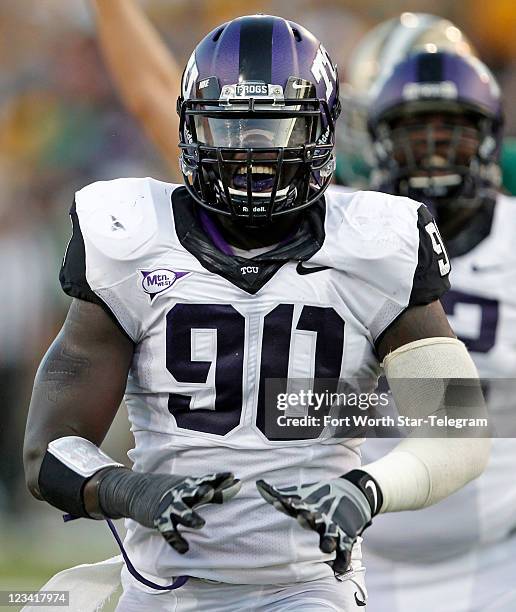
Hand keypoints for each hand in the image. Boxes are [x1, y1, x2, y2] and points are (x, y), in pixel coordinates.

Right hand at [96, 468, 239, 553]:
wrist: (136, 490)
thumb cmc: (171, 490)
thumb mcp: (189, 486)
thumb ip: (213, 489)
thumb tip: (237, 485)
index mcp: (189, 484)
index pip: (206, 480)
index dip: (219, 479)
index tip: (232, 476)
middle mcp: (180, 494)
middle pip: (193, 492)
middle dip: (201, 492)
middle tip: (209, 492)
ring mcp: (169, 507)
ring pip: (181, 512)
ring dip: (190, 517)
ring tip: (200, 524)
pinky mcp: (159, 519)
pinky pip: (168, 532)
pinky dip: (176, 540)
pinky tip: (185, 549)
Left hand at [256, 471, 378, 572]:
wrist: (353, 494)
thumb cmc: (318, 498)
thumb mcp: (300, 494)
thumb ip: (277, 493)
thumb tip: (258, 484)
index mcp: (307, 506)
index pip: (294, 505)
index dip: (286, 504)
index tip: (278, 502)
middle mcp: (320, 516)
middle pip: (313, 518)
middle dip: (308, 518)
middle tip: (304, 516)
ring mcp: (334, 527)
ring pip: (330, 536)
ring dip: (328, 540)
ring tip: (326, 547)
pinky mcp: (347, 537)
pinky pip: (345, 552)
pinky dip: (343, 560)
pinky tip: (338, 569)